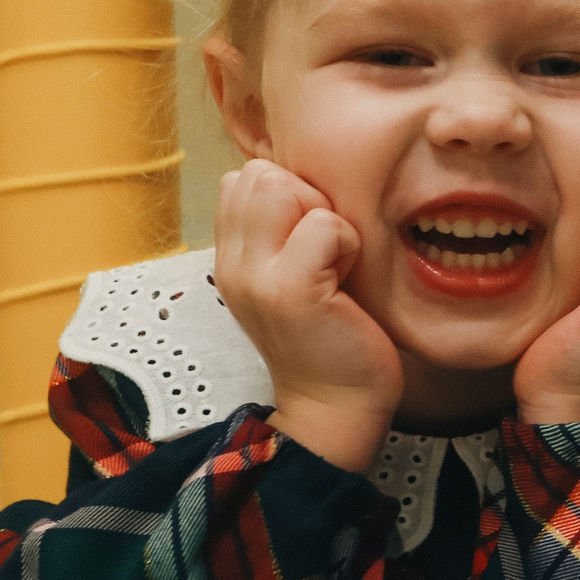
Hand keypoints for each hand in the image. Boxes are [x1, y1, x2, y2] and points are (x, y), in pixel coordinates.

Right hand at [213, 160, 400, 470]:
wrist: (337, 406)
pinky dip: (348, 243)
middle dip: (306, 197)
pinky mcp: (292, 290)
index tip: (312, 243)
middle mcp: (232, 263)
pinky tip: (348, 280)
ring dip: (326, 217)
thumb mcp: (294, 275)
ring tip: (335, 265)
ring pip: (283, 187)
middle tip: (327, 253)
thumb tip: (299, 180)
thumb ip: (284, 229)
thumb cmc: (332, 334)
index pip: (245, 177)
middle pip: (260, 174)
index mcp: (231, 257)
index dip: (291, 195)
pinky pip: (323, 225)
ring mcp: (256, 276)